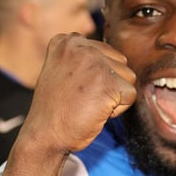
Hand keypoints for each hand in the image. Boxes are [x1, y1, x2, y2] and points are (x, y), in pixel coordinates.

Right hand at [19, 33, 135, 153]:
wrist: (44, 135)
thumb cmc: (56, 109)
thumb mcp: (63, 71)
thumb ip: (84, 59)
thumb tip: (115, 59)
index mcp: (68, 40)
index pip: (106, 53)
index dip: (97, 77)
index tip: (74, 88)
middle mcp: (82, 46)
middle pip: (120, 63)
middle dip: (109, 84)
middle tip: (83, 98)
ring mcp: (95, 63)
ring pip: (128, 78)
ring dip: (114, 96)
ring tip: (88, 104)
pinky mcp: (108, 83)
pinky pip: (131, 95)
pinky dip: (118, 110)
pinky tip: (95, 112)